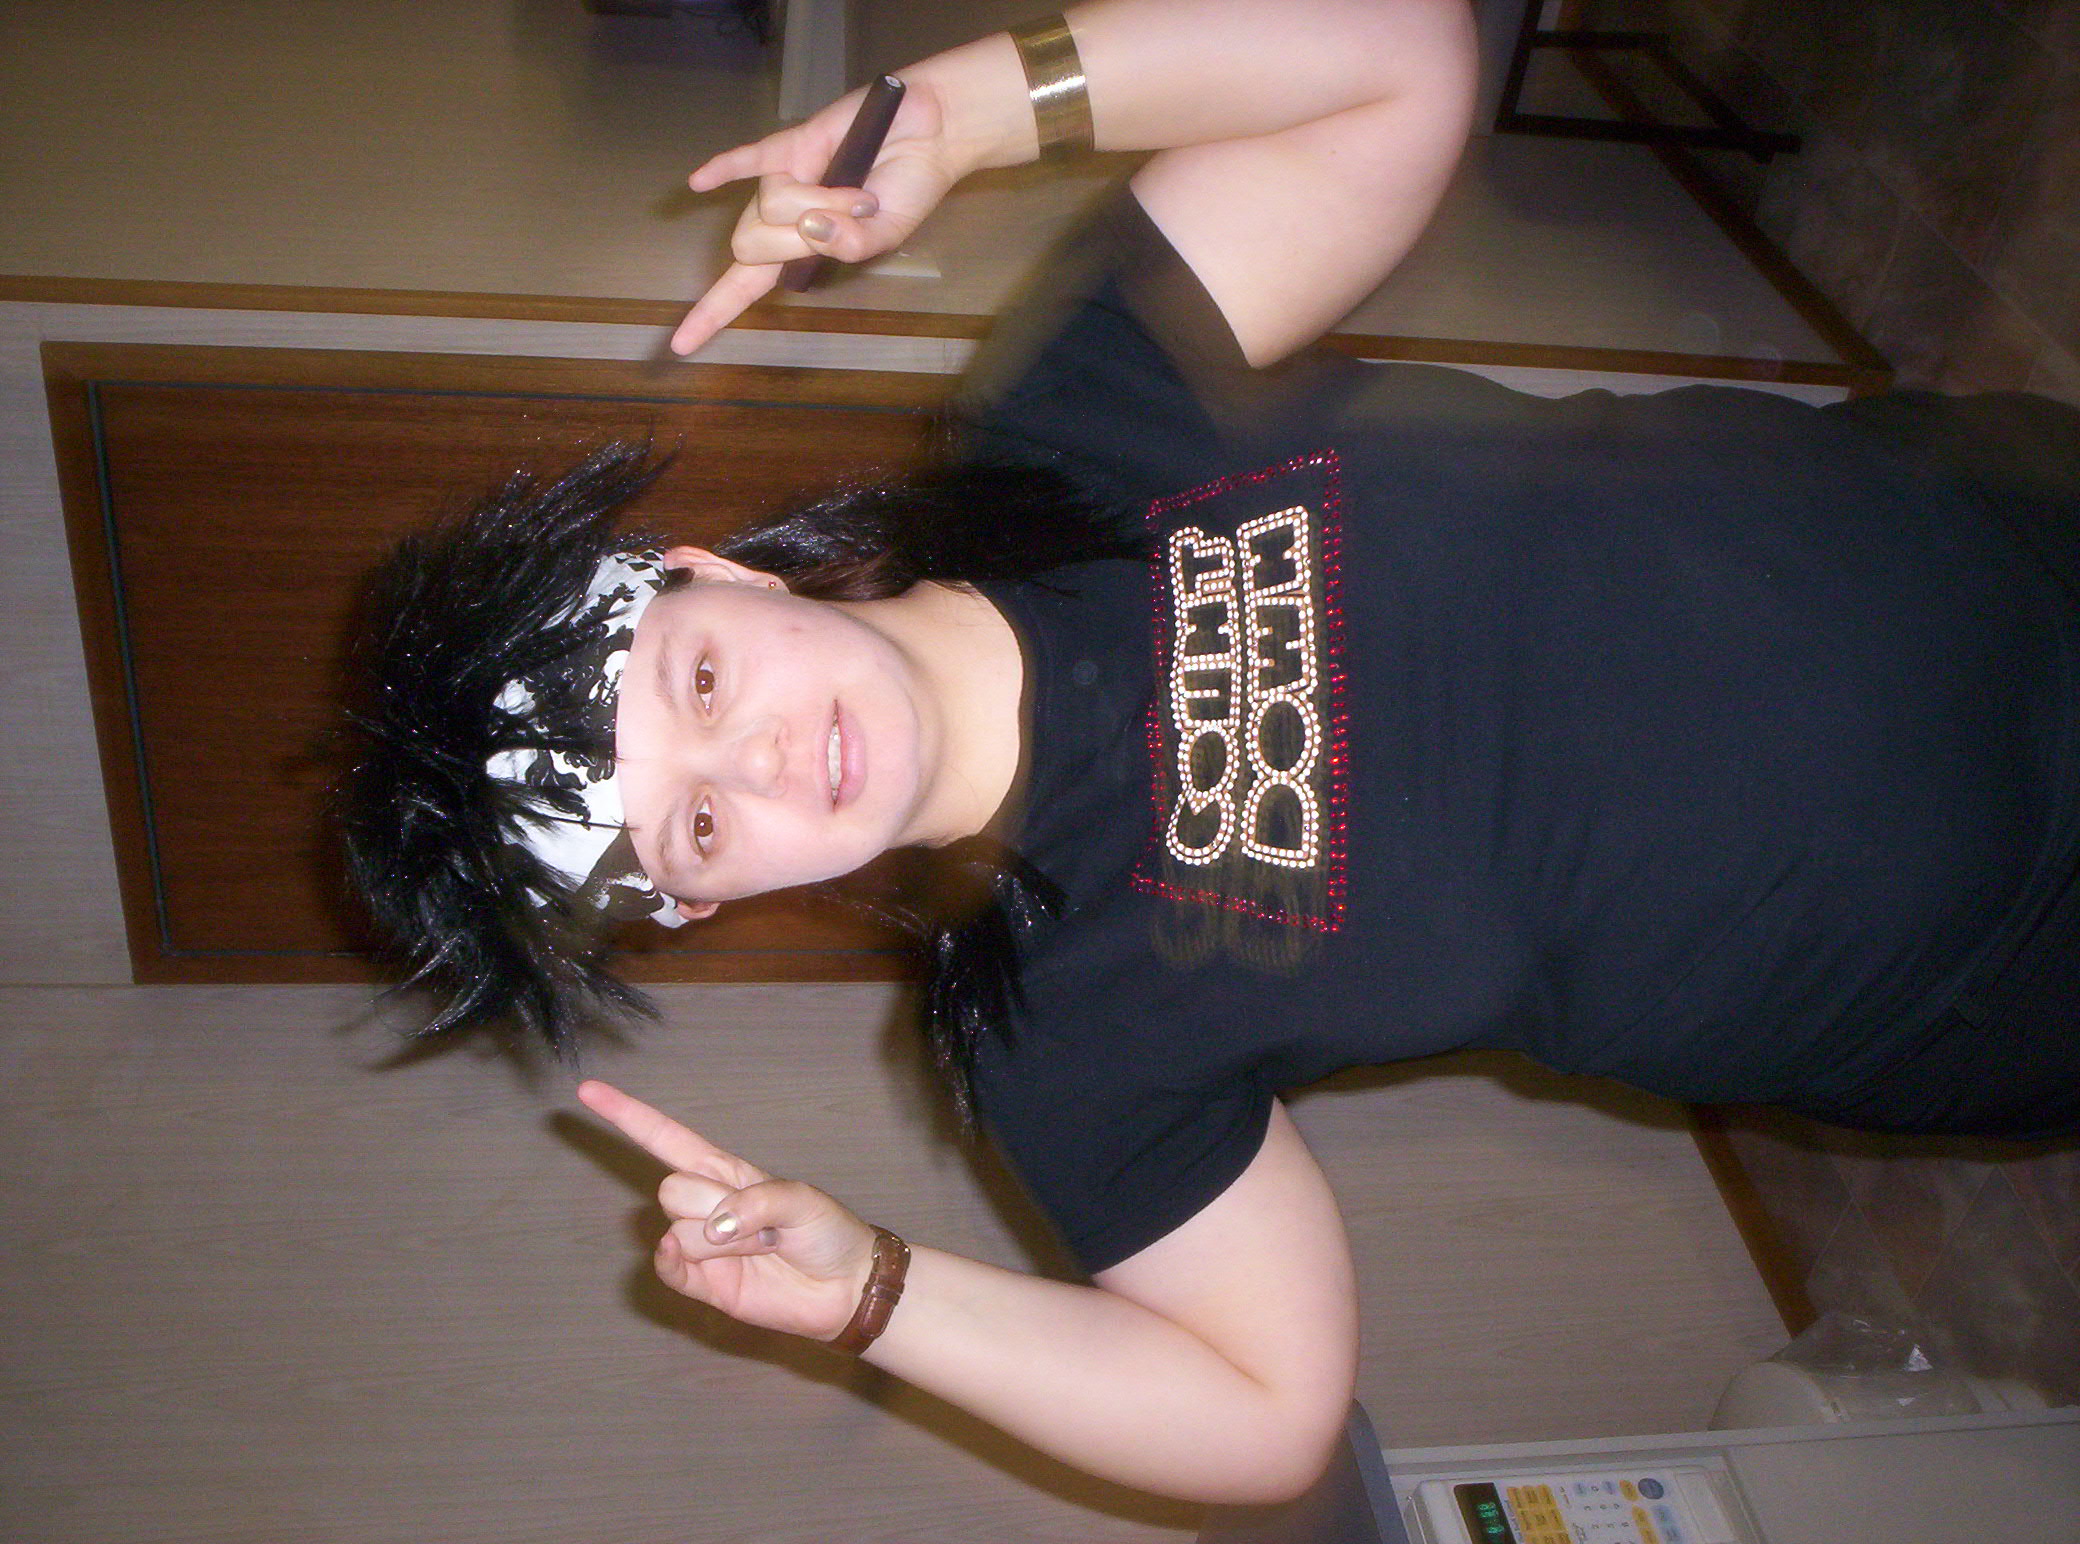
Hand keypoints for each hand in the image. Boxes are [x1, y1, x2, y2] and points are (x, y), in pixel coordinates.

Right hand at [577, 1079, 875, 1341]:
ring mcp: (700, 1245)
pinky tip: (708, 1264)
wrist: (844, 1288)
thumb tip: (710, 1228)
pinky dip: (678, 1263)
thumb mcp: (800, 1199)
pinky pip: (668, 1267)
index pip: (665, 1137)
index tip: (587, 1089)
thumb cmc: (826, 1231)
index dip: (627, 1115)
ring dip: (725, 1243)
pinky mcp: (702, 1283)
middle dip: (715, 1206)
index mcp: (724, 1170)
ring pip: (677, 1230)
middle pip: (671, 1189)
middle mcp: (705, 1204)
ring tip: (763, 1249)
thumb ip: (755, 1202)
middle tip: (764, 1226)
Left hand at [672, 80, 962, 354]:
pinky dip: (725, 170)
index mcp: (800, 249)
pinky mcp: (793, 142)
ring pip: (771, 205)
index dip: (713, 314)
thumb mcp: (889, 235)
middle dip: (798, 240)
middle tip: (851, 216)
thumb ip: (853, 246)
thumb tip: (812, 227)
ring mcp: (784, 178)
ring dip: (822, 200)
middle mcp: (782, 216)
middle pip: (753, 246)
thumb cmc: (909, 188)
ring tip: (859, 189)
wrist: (931, 133)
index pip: (744, 287)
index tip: (680, 346)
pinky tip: (698, 184)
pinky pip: (751, 158)